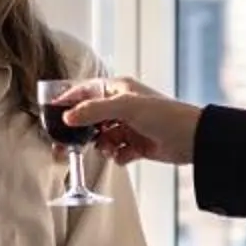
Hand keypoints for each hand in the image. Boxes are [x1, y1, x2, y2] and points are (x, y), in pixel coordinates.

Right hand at [62, 77, 199, 166]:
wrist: (193, 140)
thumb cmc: (164, 115)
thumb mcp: (126, 107)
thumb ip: (94, 110)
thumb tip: (68, 116)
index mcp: (119, 90)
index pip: (86, 91)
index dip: (69, 100)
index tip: (52, 111)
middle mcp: (122, 106)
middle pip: (90, 118)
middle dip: (80, 131)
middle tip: (66, 145)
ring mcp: (129, 126)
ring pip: (102, 137)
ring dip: (102, 145)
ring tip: (109, 149)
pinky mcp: (136, 145)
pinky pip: (116, 151)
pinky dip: (118, 155)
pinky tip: (125, 155)